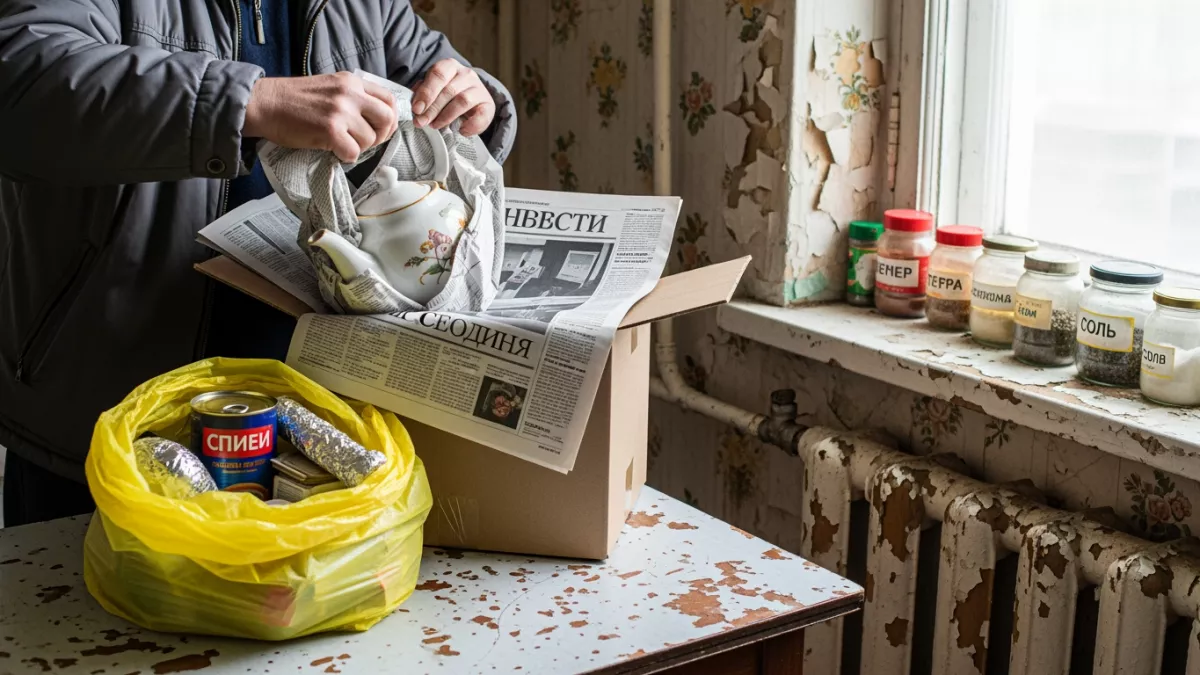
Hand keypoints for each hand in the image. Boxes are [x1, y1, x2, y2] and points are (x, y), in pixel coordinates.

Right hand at [244, 72, 398, 162]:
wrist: (265, 104)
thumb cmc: (294, 99)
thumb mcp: (330, 86)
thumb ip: (353, 97)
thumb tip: (375, 118)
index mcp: (351, 82)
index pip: (389, 99)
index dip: (390, 119)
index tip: (381, 129)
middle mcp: (349, 94)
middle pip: (387, 119)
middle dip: (380, 136)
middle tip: (365, 141)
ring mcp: (340, 111)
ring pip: (370, 139)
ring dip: (359, 147)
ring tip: (342, 144)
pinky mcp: (330, 130)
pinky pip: (353, 152)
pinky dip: (346, 156)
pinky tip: (334, 151)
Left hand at [411, 59, 494, 136]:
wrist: (471, 102)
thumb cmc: (447, 95)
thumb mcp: (433, 89)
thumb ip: (423, 93)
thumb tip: (416, 104)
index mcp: (450, 66)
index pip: (438, 74)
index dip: (426, 92)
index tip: (417, 109)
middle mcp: (466, 74)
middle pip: (449, 90)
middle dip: (433, 108)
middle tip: (422, 122)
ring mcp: (479, 89)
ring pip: (463, 101)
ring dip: (446, 116)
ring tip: (436, 125)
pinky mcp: (489, 105)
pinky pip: (481, 115)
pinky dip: (470, 125)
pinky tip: (461, 131)